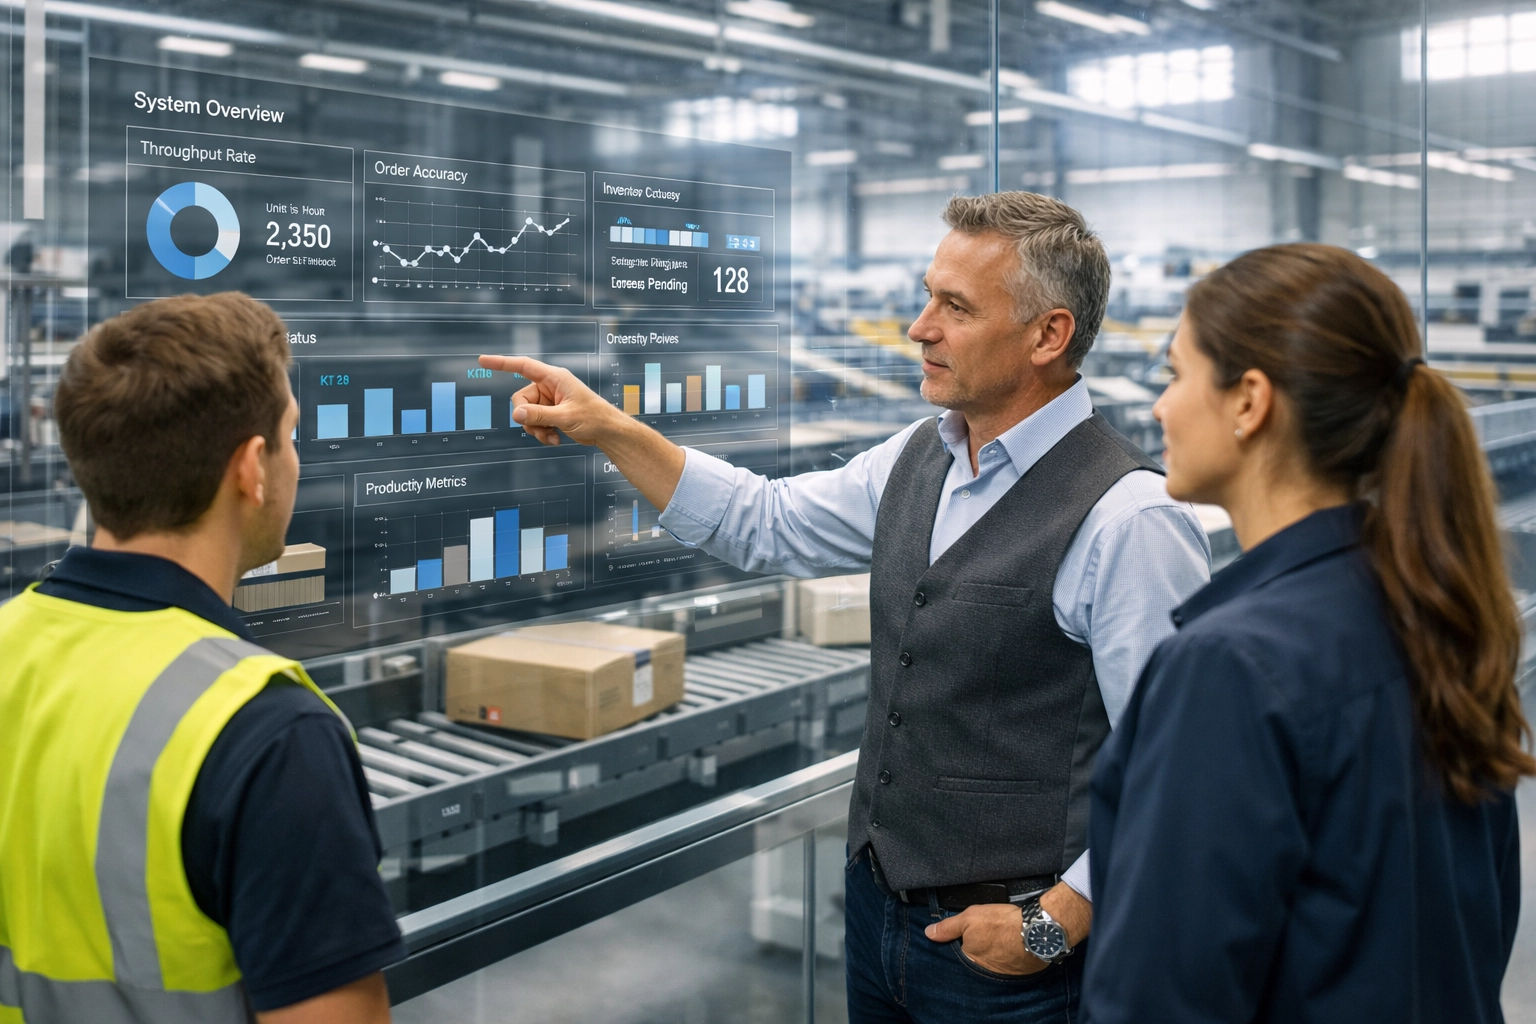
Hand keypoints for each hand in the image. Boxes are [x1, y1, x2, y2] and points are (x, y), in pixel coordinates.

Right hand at [479, 353, 686, 511]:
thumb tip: (516, 414)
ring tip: (551, 437)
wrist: (608, 432)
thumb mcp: (565, 417)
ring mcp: (549, 400)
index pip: (523, 366)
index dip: (502, 363)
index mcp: (554, 378)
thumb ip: (539, 415)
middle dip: (526, 416)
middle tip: (540, 428)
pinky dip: (541, 432)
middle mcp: (549, 386)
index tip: (483, 360)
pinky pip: (534, 422)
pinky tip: (555, 440)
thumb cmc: (594, 418)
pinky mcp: (550, 413)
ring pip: (526, 414)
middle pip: (520, 398)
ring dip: (535, 428)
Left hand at [922, 882, 1092, 975]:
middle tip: (984, 938)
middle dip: (977, 951)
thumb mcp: (969, 917)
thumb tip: (929, 933)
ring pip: (992, 963)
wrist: (1037, 930)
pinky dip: (1008, 956)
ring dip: (993, 954)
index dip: (959, 945)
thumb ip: (948, 927)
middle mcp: (985, 972)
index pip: (957, 955)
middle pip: (975, 961)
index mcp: (970, 960)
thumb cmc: (1002, 923)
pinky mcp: (1019, 972)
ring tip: (997, 940)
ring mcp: (1002, 973)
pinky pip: (1008, 965)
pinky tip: (1010, 945)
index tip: (963, 939)